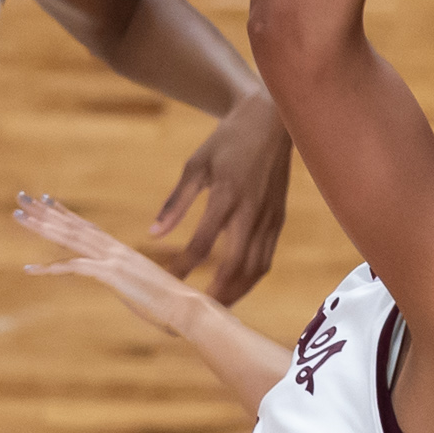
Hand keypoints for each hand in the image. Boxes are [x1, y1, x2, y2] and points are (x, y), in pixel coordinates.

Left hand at [16, 192, 203, 335]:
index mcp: (122, 252)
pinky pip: (74, 267)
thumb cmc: (173, 305)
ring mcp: (113, 259)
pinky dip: (50, 268)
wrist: (189, 308)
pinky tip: (29, 269)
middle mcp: (115, 249)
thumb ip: (133, 285)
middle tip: (21, 198)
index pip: (88, 226)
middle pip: (73, 225)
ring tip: (17, 215)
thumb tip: (133, 289)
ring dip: (41, 226)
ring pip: (70, 237)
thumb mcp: (145, 290)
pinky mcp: (111, 274)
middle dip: (45, 212)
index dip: (65, 213)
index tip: (47, 200)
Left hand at [147, 90, 291, 303]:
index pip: (203, 242)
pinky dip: (251, 276)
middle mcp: (251, 210)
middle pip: (236, 265)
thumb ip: (176, 202)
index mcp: (227, 194)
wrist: (271, 120)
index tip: (168, 284)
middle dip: (217, 292)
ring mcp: (270, 217)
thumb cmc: (227, 140)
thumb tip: (153, 234)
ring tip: (218, 308)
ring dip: (237, 291)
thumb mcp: (196, 165)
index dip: (184, 267)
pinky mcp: (279, 218)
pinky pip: (267, 257)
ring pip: (256, 267)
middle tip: (198, 312)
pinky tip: (237, 285)